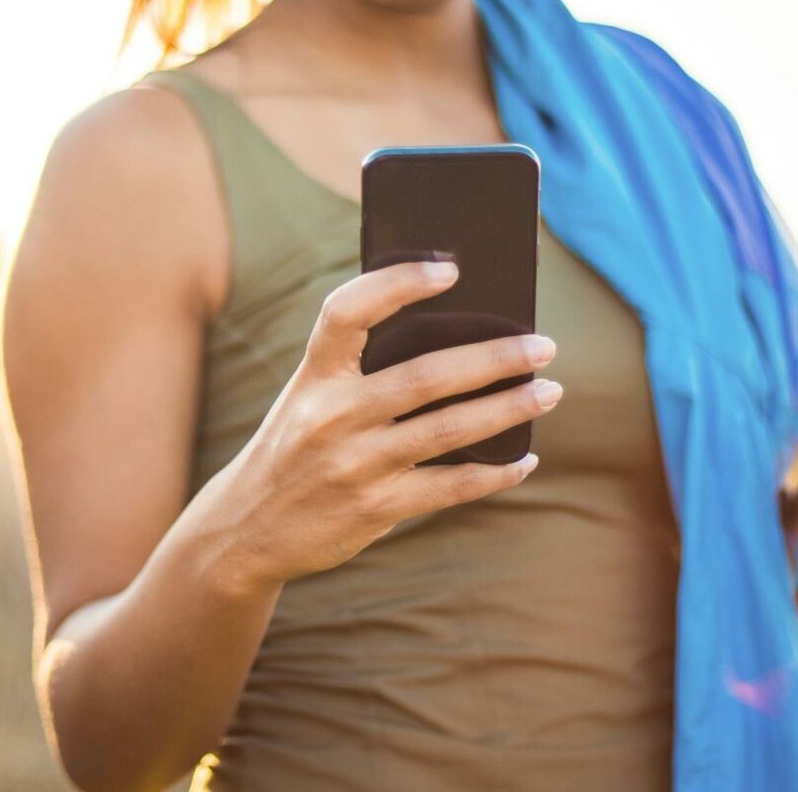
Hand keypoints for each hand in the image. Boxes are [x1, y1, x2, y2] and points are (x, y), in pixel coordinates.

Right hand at [197, 260, 560, 595]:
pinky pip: (451, 487)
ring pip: (449, 430)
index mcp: (312, 375)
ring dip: (508, 408)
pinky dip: (495, 472)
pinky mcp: (375, 509)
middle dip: (494, 358)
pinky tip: (523, 459)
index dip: (397, 283)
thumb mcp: (308, 397)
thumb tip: (457, 335)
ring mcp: (355, 465)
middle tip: (543, 346)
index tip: (451, 269)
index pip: (347, 312)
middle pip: (426, 376)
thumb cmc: (296, 444)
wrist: (247, 528)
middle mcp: (331, 416)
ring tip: (550, 391)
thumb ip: (360, 368)